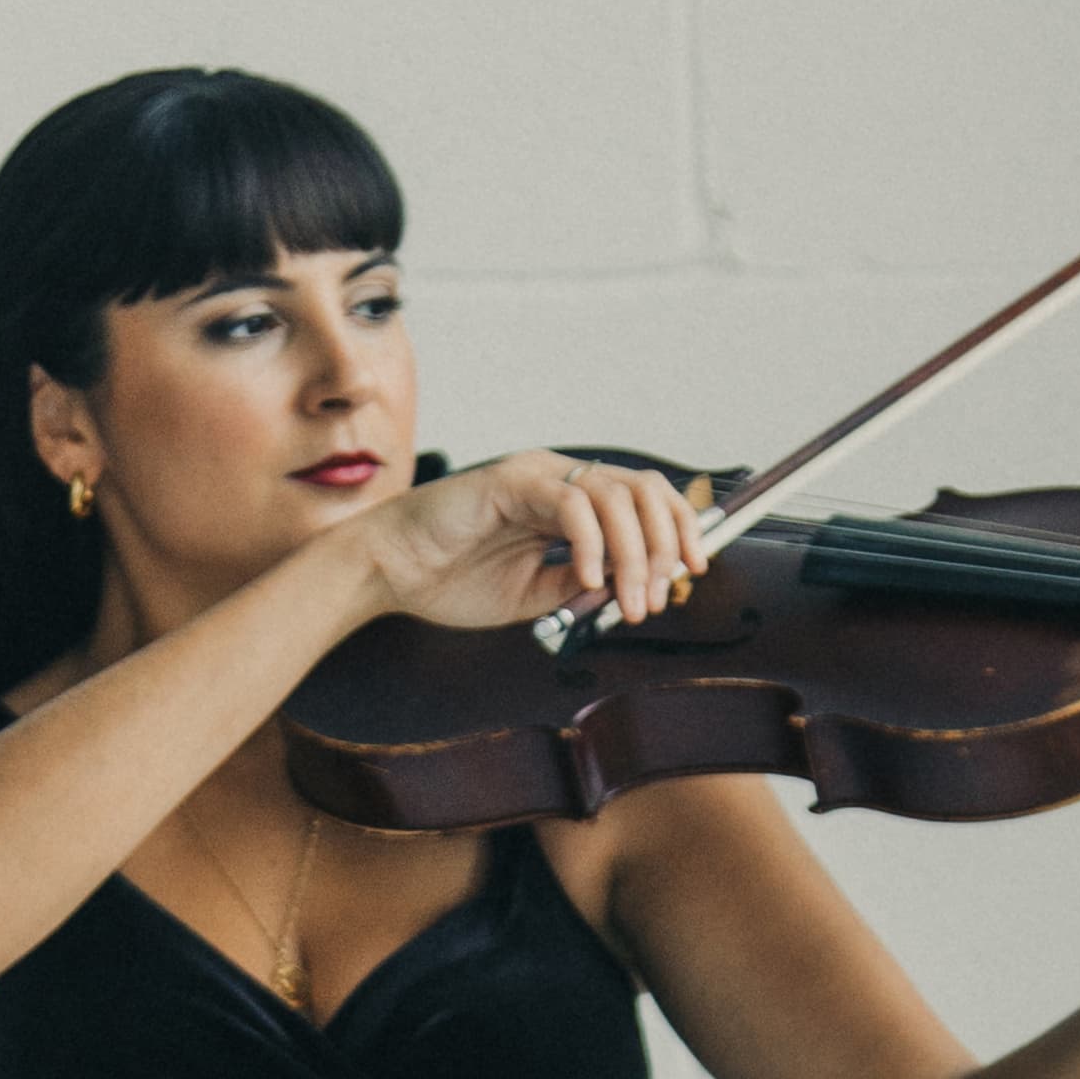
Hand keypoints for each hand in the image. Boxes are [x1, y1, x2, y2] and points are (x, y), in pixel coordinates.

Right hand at [363, 446, 709, 637]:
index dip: (678, 532)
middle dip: (668, 543)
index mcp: (569, 502)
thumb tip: (632, 586)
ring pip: (616, 496)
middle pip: (644, 489)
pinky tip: (588, 578)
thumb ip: (581, 584)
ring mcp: (536, 475)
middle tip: (662, 595)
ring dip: (635, 556)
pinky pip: (572, 504)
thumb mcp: (535, 594)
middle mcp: (559, 479)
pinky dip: (592, 544)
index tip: (690, 576)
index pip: (644, 499)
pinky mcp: (511, 482)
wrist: (389, 572)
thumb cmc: (451, 579)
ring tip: (628, 603)